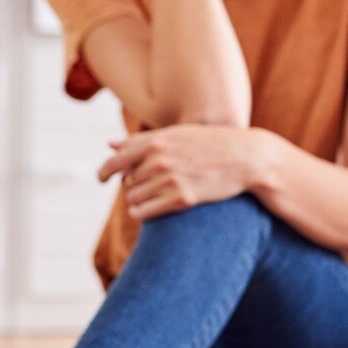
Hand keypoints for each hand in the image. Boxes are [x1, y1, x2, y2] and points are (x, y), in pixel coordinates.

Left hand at [100, 125, 266, 219]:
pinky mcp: (183, 199)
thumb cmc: (210, 143)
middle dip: (133, 185)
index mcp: (155, 142)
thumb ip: (141, 140)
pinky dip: (143, 213)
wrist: (246, 158)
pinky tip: (152, 209)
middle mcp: (159, 160)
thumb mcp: (176, 135)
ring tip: (156, 196)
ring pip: (133, 198)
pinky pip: (145, 212)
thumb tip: (110, 144)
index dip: (104, 172)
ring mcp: (171, 180)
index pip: (116, 161)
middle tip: (150, 184)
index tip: (101, 179)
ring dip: (138, 200)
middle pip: (127, 182)